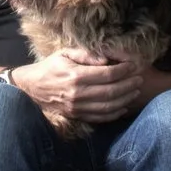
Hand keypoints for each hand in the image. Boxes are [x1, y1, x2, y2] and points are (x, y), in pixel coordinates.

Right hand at [12, 50, 148, 125]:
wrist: (31, 88)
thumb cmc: (50, 67)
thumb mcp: (65, 53)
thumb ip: (86, 55)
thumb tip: (106, 59)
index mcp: (75, 75)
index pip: (107, 74)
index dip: (124, 70)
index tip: (133, 66)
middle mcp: (77, 93)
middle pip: (111, 91)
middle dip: (129, 85)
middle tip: (139, 79)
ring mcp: (77, 107)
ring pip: (108, 106)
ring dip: (125, 99)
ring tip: (135, 91)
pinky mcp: (77, 116)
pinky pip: (100, 117)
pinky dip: (115, 113)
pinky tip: (123, 106)